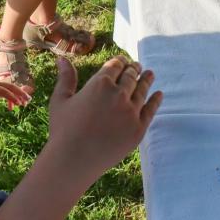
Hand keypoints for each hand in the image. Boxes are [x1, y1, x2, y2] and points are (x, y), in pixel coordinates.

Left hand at [0, 73, 31, 120]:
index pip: (4, 92)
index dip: (12, 97)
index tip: (19, 104)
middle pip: (12, 87)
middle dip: (21, 93)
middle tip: (28, 100)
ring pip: (12, 87)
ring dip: (20, 93)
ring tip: (26, 102)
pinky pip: (8, 89)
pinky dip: (12, 96)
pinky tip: (11, 107)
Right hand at [46, 56, 161, 180]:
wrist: (73, 161)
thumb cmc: (62, 130)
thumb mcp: (60, 100)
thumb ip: (66, 77)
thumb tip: (62, 58)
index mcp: (100, 83)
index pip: (116, 66)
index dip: (121, 61)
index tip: (123, 61)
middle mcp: (119, 94)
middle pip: (131, 76)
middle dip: (134, 69)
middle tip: (137, 67)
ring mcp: (131, 112)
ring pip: (142, 90)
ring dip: (147, 80)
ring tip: (150, 74)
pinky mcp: (138, 128)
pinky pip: (150, 110)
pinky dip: (156, 100)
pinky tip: (159, 94)